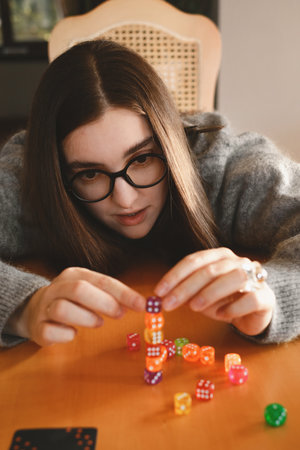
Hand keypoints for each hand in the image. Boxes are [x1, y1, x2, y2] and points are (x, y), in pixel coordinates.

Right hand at [8, 267, 144, 345]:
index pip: (102, 280)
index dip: (124, 293)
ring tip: (97, 323)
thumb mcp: (90, 290)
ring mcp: (44, 307)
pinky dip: (66, 334)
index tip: (142, 304)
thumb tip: (138, 304)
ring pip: (63, 309)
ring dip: (85, 318)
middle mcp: (57, 287)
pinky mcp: (37, 327)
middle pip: (79, 290)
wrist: (34, 309)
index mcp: (74, 274)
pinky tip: (73, 333)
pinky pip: (51, 331)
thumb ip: (112, 295)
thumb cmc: (72, 300)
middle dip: (104, 303)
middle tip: (120, 314)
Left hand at [154, 247, 274, 335]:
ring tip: (193, 308)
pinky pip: (251, 298)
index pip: (193, 261)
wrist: (256, 311)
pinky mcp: (265, 297)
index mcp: (218, 256)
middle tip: (168, 304)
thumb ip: (186, 292)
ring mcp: (254, 277)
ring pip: (233, 278)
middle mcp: (236, 262)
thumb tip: (162, 297)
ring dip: (210, 293)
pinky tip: (221, 315)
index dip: (174, 276)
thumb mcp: (201, 294)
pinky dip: (234, 306)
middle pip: (209, 270)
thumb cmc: (224, 299)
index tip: (159, 292)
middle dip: (185, 287)